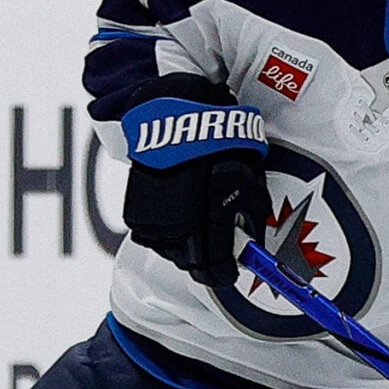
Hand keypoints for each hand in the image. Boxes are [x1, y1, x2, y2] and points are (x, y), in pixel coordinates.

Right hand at [117, 73, 269, 287]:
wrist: (172, 114)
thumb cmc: (214, 137)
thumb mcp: (246, 172)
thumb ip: (250, 208)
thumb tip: (252, 231)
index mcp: (206, 219)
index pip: (215, 265)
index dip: (224, 273)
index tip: (230, 274)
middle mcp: (176, 226)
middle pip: (191, 264)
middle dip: (206, 260)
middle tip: (217, 253)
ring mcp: (153, 221)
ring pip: (171, 252)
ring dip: (185, 247)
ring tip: (197, 230)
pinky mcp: (136, 212)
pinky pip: (153, 236)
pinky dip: (165, 233)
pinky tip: (176, 218)